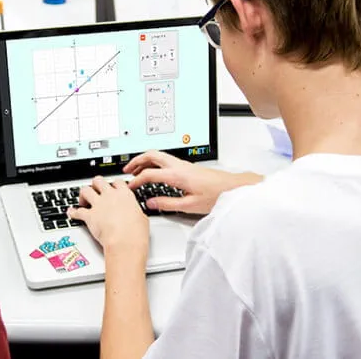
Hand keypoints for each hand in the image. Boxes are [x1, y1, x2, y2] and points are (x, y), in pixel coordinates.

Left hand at [68, 177, 148, 255]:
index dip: (113, 185)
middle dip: (95, 185)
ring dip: (83, 195)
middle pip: (98, 180)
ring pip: (85, 190)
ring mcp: (98, 205)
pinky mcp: (89, 216)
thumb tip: (134, 214)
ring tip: (83, 201)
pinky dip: (72, 212)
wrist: (125, 242)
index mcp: (125, 195)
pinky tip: (71, 212)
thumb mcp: (142, 217)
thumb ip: (134, 211)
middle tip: (95, 191)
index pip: (117, 182)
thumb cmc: (136, 233)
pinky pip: (77, 211)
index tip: (112, 188)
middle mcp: (110, 196)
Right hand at [124, 151, 262, 214]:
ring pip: (158, 155)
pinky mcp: (187, 167)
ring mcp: (183, 164)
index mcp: (177, 175)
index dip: (136, 180)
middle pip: (152, 155)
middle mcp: (179, 166)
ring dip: (145, 161)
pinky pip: (165, 160)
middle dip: (137, 161)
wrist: (233, 188)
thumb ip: (168, 204)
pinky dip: (154, 163)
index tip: (130, 187)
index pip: (149, 174)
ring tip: (137, 170)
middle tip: (127, 170)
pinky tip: (154, 172)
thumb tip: (152, 203)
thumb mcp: (189, 205)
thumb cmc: (216, 195)